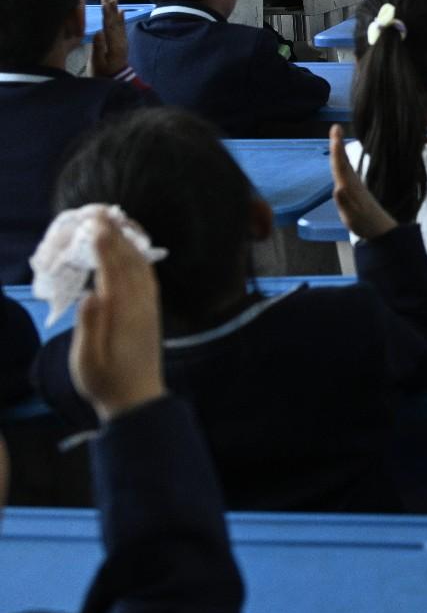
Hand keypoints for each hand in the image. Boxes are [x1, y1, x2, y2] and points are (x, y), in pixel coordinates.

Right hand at [70, 221, 165, 421]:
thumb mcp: (88, 361)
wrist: (138, 400)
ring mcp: (149, 308)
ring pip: (141, 268)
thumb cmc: (106, 382)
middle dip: (116, 236)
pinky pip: (147, 278)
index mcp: (124, 315)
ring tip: (117, 222)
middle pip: (130, 263)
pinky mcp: (151, 313)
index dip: (106, 246)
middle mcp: (141, 306)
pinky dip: (139, 259)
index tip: (97, 223)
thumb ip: (89, 328)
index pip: (114, 272)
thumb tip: (90, 296)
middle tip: (102, 212)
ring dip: (130, 243)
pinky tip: (134, 251)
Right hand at [89, 0, 127, 77]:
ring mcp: (122, 42)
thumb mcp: (97, 62)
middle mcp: (120, 41)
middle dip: (111, 9)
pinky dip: (121, 19)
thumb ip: (98, 48)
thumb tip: (98, 32)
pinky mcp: (121, 43)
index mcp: (114, 45)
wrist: (115, 80)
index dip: (107, 14)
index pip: (109, 26)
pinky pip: (121, 28)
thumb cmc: (102, 73)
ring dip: (116, 11)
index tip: (104, 3)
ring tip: (114, 0)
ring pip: (119, 24)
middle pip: (115, 22)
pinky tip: (121, 12)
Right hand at [327, 125, 398, 240]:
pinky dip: (342, 163)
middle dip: (337, 144)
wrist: (380, 230)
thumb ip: (345, 203)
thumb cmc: (365, 224)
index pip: (340, 164)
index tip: (335, 132)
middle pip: (342, 160)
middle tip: (335, 128)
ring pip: (344, 165)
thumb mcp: (352, 216)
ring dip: (339, 152)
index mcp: (350, 187)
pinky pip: (345, 173)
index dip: (336, 149)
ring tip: (335, 139)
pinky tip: (341, 161)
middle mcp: (352, 183)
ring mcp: (355, 186)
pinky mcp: (356, 190)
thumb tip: (338, 188)